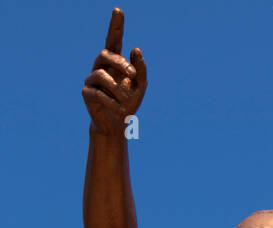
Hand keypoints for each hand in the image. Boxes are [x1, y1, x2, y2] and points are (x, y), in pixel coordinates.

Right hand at [82, 8, 146, 134]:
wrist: (117, 125)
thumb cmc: (128, 103)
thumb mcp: (140, 87)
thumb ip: (141, 69)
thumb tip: (135, 49)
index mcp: (114, 63)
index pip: (114, 40)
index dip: (116, 26)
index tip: (118, 10)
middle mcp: (101, 66)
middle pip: (106, 53)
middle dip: (121, 63)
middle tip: (133, 75)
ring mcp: (92, 78)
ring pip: (102, 75)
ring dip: (118, 89)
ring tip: (125, 102)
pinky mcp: (87, 92)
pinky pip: (99, 93)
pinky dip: (112, 102)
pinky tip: (119, 110)